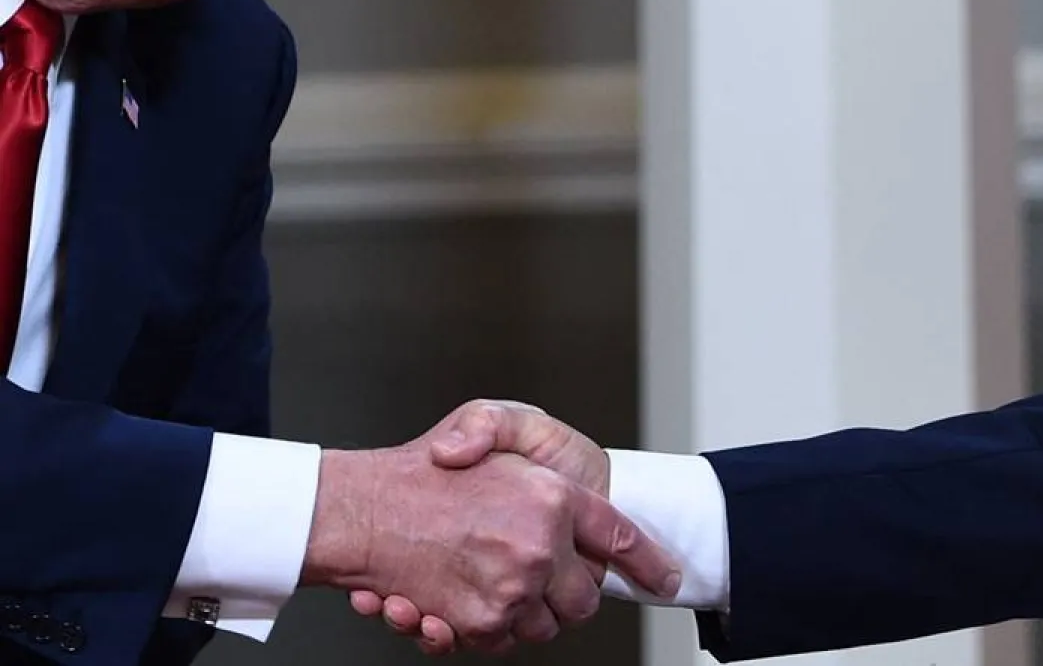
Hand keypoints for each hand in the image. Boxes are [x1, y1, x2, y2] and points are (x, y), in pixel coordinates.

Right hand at [305, 406, 677, 655]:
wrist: (360, 509)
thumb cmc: (426, 464)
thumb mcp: (490, 418)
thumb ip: (534, 440)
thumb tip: (568, 486)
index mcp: (554, 498)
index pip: (620, 538)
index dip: (648, 561)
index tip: (666, 577)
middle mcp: (538, 549)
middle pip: (584, 600)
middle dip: (569, 592)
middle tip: (540, 571)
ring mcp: (508, 590)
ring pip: (543, 626)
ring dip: (526, 611)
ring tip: (492, 578)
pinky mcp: (475, 622)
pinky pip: (499, 640)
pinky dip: (485, 627)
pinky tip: (457, 598)